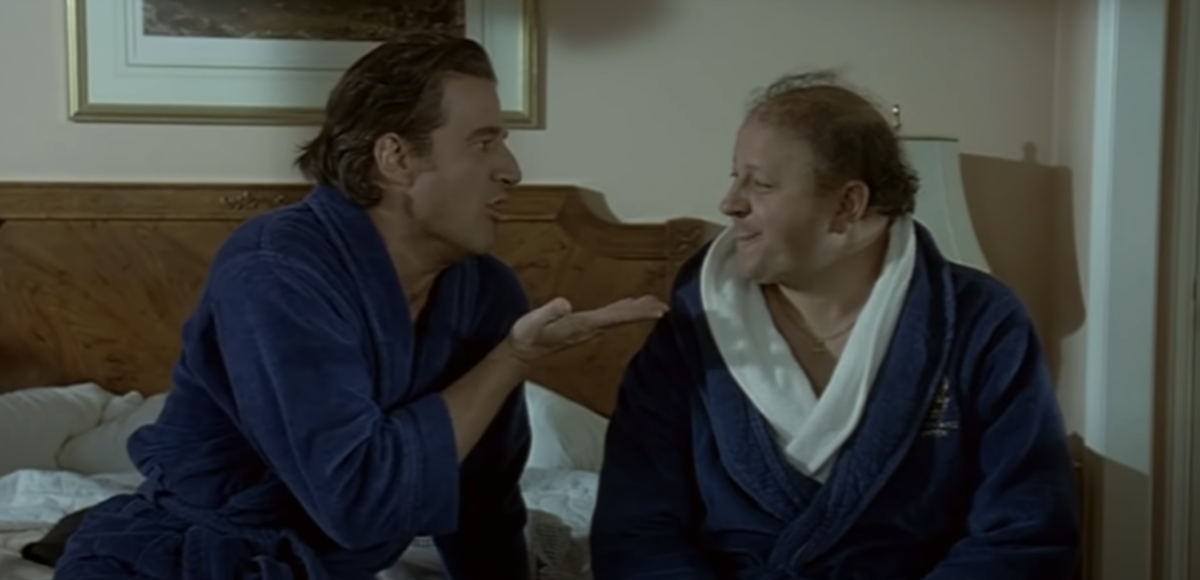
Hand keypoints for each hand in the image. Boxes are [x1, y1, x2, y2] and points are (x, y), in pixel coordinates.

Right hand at [506, 296, 668, 363]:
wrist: (521, 353)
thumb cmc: (527, 336)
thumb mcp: (534, 321)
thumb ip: (550, 312)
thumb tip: (566, 304)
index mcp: (582, 325)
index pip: (616, 317)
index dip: (638, 313)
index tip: (658, 311)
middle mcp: (589, 329)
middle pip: (622, 318)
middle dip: (644, 311)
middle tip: (665, 305)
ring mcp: (587, 330)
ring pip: (618, 318)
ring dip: (636, 310)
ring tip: (653, 303)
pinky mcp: (582, 327)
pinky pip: (609, 318)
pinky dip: (623, 310)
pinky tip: (627, 306)